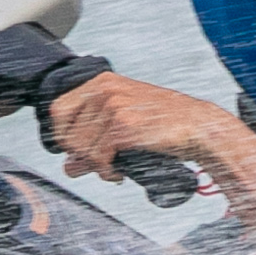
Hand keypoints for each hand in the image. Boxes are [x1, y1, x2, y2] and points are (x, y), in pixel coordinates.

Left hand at [43, 72, 227, 188]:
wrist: (198, 127)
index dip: (63, 136)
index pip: (57, 110)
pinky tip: (119, 172)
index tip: (76, 150)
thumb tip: (69, 167)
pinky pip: (98, 159)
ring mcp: (113, 107)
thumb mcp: (124, 121)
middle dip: (81, 156)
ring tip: (113, 167)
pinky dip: (107, 172)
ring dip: (95, 167)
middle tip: (101, 163)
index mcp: (101, 82)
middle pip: (67, 135)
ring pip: (81, 150)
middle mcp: (104, 90)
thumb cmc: (164, 123)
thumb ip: (92, 140)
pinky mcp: (124, 127)